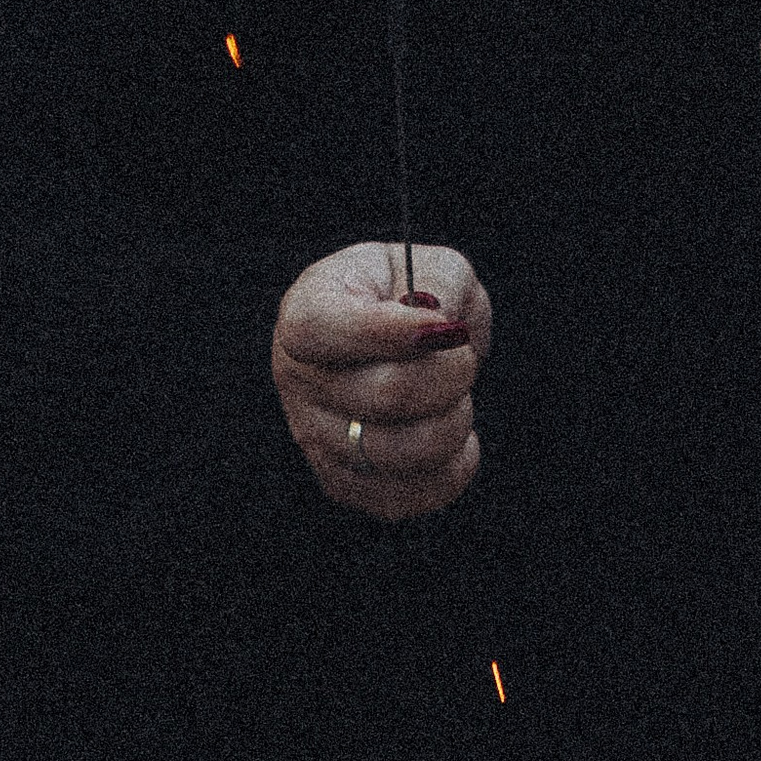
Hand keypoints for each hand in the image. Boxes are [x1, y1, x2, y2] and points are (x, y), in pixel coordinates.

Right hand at [272, 243, 491, 520]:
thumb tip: (442, 330)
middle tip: (464, 355)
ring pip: (399, 452)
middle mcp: (296, 378)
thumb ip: (438, 284)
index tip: (446, 329)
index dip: (387, 332)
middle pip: (383, 395)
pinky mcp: (341, 483)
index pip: (321, 329)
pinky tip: (457, 438)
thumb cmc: (406, 292)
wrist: (390, 338)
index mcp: (304, 311)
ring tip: (457, 396)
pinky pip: (403, 497)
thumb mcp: (426, 263)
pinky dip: (449, 470)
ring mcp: (314, 437)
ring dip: (453, 422)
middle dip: (449, 374)